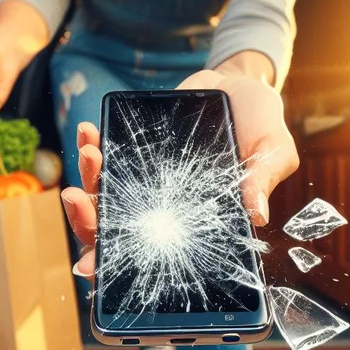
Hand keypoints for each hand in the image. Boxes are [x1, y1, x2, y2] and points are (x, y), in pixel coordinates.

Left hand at [60, 68, 299, 278]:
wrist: (240, 84)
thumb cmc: (260, 124)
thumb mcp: (273, 150)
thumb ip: (263, 179)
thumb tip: (256, 214)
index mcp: (190, 221)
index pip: (150, 252)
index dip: (118, 264)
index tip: (92, 266)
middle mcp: (162, 206)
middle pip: (115, 227)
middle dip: (87, 220)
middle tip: (77, 200)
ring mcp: (145, 179)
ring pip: (104, 193)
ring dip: (88, 179)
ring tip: (90, 154)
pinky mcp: (135, 149)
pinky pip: (107, 156)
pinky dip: (93, 147)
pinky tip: (89, 133)